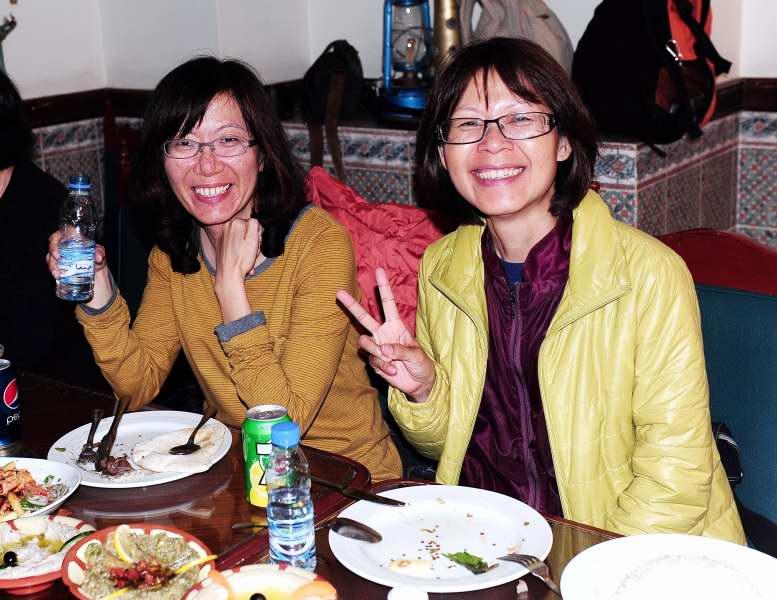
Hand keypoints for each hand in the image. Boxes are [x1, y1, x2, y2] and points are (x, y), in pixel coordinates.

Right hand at [47, 230, 111, 307]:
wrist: (95, 272)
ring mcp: (59, 256)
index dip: (57, 237)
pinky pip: (52, 266)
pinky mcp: (58, 266)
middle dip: (52, 250)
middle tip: (57, 258)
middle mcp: (64, 246)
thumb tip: (98, 257)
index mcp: (73, 239)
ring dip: (52, 265)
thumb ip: (100, 253)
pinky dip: (54, 271)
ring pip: (50, 256)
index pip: (62, 232)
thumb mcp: (99, 254)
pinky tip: (58, 276)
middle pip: (53, 244)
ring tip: (58, 273)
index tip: (60, 243)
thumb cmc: (95, 258)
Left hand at [213, 218, 261, 322]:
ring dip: (246, 246)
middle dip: (252, 240)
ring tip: (247, 257)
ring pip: (241, 237)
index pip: (254, 223)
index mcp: (235, 223)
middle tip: (252, 251)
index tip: (256, 244)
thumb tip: (255, 219)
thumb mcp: (253, 240)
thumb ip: (255, 224)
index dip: (258, 234)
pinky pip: (234, 243)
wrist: (228, 275)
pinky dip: (239, 250)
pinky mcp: (221, 245)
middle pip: (246, 230)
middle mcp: (226, 227)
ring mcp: (223, 236)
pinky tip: (241, 259)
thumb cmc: (241, 260)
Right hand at [337, 268, 435, 402]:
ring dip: (377, 352)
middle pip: (364, 317)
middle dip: (351, 305)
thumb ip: (400, 350)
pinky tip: (393, 371)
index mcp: (396, 326)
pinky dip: (383, 367)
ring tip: (391, 362)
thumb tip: (383, 350)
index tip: (378, 271)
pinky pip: (371, 360)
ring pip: (364, 342)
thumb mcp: (416, 355)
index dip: (384, 287)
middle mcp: (383, 334)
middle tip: (338, 292)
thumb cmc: (422, 364)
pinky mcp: (375, 361)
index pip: (388, 304)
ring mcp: (377, 347)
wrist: (419, 384)